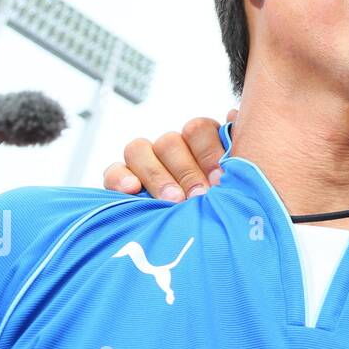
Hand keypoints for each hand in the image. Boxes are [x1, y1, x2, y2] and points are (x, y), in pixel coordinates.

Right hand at [103, 109, 236, 200]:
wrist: (192, 233)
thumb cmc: (218, 201)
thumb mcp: (231, 180)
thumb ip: (234, 149)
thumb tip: (234, 115)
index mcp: (198, 141)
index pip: (198, 130)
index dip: (209, 151)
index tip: (220, 178)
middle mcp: (170, 147)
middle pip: (170, 142)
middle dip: (186, 171)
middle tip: (198, 195)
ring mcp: (143, 160)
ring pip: (139, 150)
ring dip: (157, 176)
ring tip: (173, 200)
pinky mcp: (120, 179)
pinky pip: (114, 170)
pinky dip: (120, 178)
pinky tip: (132, 190)